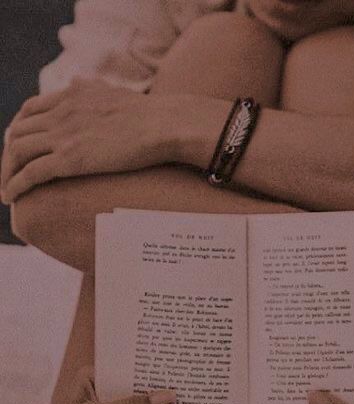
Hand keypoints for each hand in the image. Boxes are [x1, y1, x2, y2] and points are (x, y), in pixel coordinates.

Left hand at [0, 79, 173, 203]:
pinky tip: (10, 197)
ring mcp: (64, 135)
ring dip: (6, 172)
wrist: (164, 125)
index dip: (20, 129)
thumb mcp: (116, 92)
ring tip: (6, 189)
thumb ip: (94, 89)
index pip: (30, 109)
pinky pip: (30, 173)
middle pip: (18, 131)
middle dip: (9, 154)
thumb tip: (82, 82)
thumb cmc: (153, 116)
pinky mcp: (70, 159)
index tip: (21, 147)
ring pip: (17, 152)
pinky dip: (15, 185)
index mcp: (73, 95)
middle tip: (10, 173)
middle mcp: (62, 112)